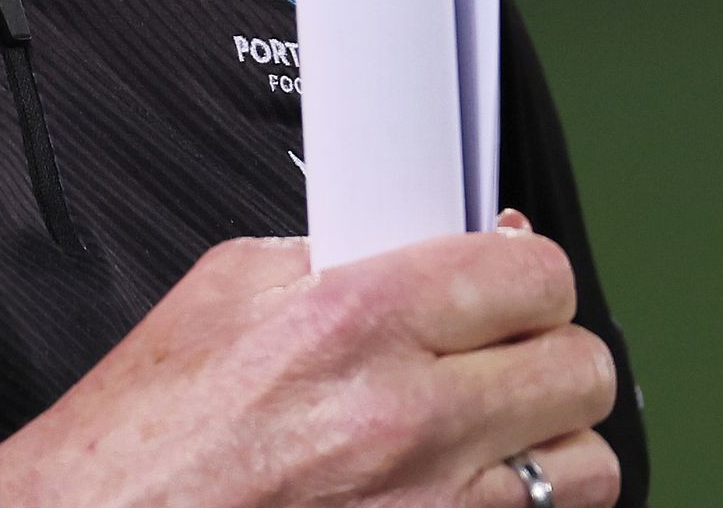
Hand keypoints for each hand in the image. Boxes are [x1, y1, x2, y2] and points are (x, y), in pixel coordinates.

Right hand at [0, 214, 620, 507]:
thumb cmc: (138, 442)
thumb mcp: (220, 295)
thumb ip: (331, 255)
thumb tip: (410, 239)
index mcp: (353, 323)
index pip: (531, 272)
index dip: (525, 270)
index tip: (509, 279)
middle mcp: (404, 422)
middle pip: (580, 368)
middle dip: (547, 351)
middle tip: (505, 353)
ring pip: (583, 468)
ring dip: (546, 446)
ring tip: (492, 434)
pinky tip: (456, 490)